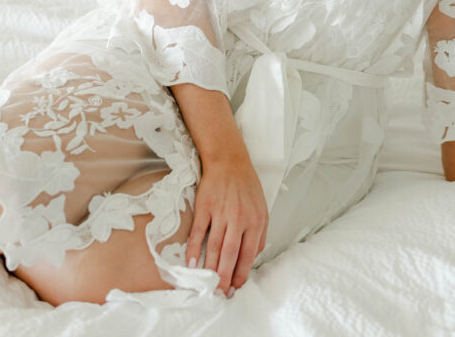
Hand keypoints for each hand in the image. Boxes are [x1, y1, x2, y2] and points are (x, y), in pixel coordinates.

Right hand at [186, 148, 268, 295]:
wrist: (229, 160)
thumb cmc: (247, 186)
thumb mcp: (262, 208)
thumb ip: (260, 234)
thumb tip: (253, 258)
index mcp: (255, 220)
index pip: (248, 255)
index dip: (241, 274)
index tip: (235, 288)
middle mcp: (239, 218)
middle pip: (230, 254)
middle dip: (224, 277)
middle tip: (219, 293)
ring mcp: (220, 212)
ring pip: (215, 246)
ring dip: (210, 268)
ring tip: (207, 284)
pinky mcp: (205, 207)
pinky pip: (199, 232)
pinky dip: (194, 249)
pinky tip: (192, 263)